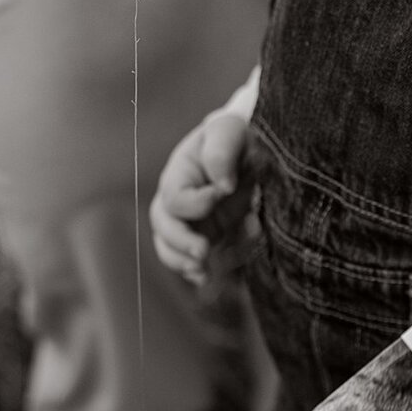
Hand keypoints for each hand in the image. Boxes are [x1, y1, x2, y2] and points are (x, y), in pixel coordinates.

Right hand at [151, 112, 248, 284]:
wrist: (248, 149)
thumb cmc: (235, 137)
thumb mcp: (229, 132)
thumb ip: (221, 152)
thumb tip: (222, 185)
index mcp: (178, 174)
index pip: (174, 197)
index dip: (195, 202)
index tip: (223, 192)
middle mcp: (178, 200)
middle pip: (163, 225)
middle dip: (180, 241)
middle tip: (203, 251)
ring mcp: (190, 221)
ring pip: (169, 247)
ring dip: (182, 262)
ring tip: (202, 272)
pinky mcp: (206, 235)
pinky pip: (189, 258)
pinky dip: (195, 271)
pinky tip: (206, 279)